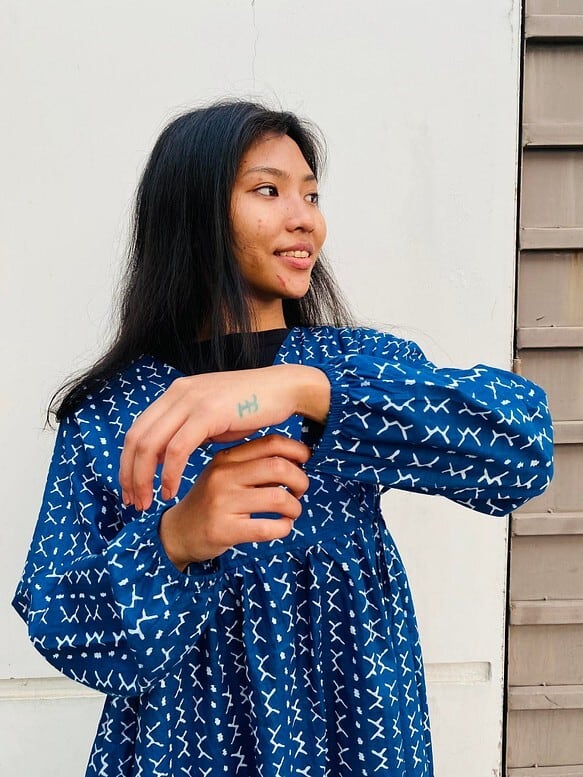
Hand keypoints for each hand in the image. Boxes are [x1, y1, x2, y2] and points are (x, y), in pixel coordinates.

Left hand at [119, 364, 329, 509]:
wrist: (284, 389)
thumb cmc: (253, 407)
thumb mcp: (212, 418)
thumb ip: (187, 432)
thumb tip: (166, 455)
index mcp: (176, 393)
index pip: (137, 430)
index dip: (127, 462)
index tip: (130, 489)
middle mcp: (177, 393)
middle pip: (135, 438)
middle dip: (129, 474)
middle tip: (133, 502)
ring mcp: (191, 400)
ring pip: (150, 445)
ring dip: (144, 478)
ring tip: (148, 502)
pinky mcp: (207, 412)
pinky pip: (177, 449)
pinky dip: (169, 474)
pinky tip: (171, 491)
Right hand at [158, 435, 310, 569]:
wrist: (178, 532)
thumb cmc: (211, 502)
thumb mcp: (225, 475)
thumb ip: (253, 466)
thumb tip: (295, 461)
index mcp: (226, 458)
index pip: (270, 443)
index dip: (296, 450)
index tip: (305, 460)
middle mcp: (223, 476)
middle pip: (278, 467)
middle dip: (300, 480)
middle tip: (300, 491)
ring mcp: (222, 503)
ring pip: (277, 498)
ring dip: (294, 507)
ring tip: (291, 512)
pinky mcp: (223, 530)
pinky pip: (266, 527)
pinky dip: (284, 528)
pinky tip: (282, 527)